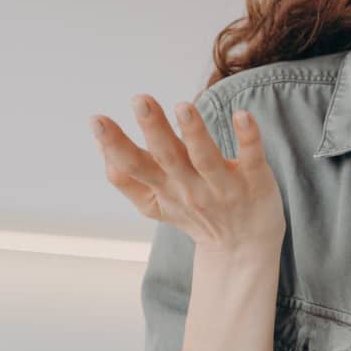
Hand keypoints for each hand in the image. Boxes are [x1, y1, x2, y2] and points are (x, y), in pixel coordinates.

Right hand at [90, 95, 286, 254]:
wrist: (243, 249)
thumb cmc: (196, 215)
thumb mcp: (156, 204)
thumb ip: (127, 180)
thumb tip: (100, 147)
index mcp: (164, 188)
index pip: (133, 167)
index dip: (113, 145)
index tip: (96, 119)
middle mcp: (191, 187)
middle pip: (168, 157)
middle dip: (153, 128)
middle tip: (140, 100)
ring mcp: (224, 186)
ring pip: (206, 158)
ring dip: (194, 132)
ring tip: (183, 106)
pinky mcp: (255, 180)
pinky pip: (252, 157)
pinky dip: (248, 137)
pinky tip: (242, 116)